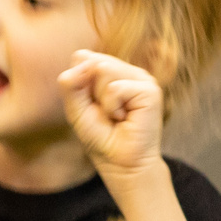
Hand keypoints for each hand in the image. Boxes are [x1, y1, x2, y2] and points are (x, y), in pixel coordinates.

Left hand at [59, 51, 165, 179]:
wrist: (122, 164)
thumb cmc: (101, 137)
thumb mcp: (76, 108)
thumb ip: (70, 83)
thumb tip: (82, 58)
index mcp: (112, 70)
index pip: (82, 56)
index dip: (78, 83)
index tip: (91, 105)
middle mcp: (128, 70)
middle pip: (92, 61)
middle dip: (90, 92)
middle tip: (105, 113)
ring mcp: (142, 78)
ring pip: (103, 69)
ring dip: (102, 100)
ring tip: (116, 116)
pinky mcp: (150, 90)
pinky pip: (116, 88)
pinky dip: (112, 107)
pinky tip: (124, 119)